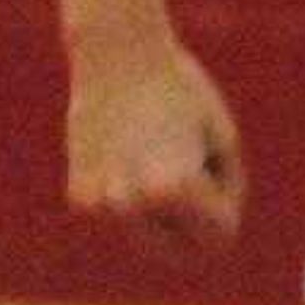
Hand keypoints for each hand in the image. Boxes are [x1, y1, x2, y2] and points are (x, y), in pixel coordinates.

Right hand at [63, 37, 246, 247]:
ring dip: (162, 207)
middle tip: (185, 158)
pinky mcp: (79, 197)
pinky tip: (127, 150)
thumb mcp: (224, 143)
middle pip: (181, 248)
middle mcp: (128, 204)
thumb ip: (224, 194)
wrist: (116, 56)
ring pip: (150, 233)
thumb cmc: (183, 94)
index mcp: (172, 191)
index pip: (219, 238)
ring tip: (155, 151)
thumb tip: (208, 240)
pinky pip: (125, 213)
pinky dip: (132, 192)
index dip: (225, 204)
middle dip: (192, 218)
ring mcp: (98, 204)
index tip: (213, 162)